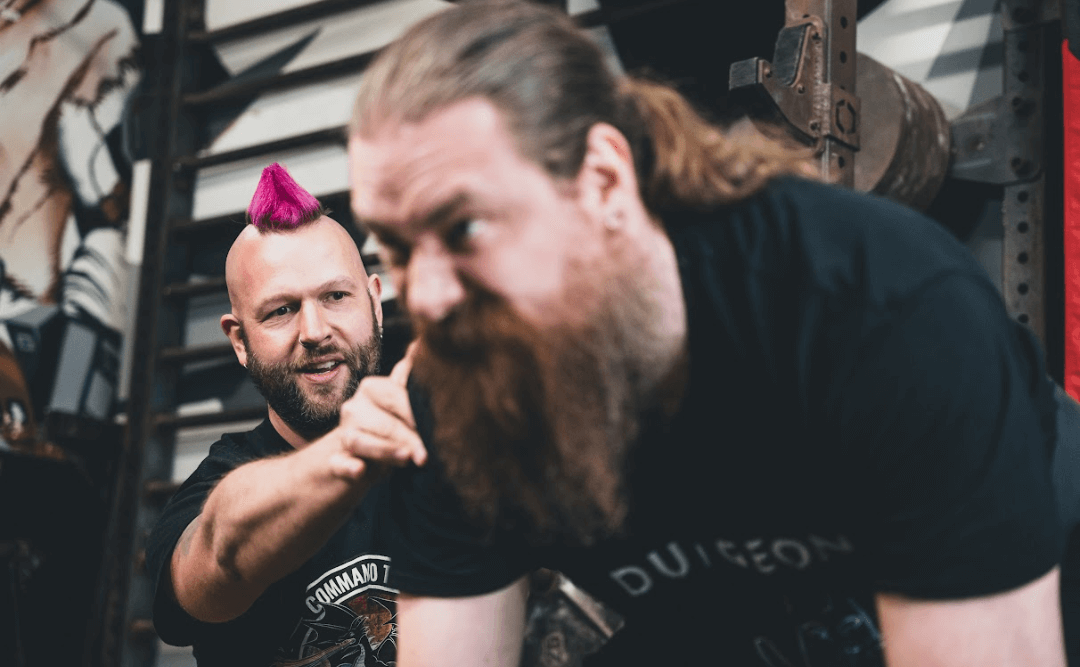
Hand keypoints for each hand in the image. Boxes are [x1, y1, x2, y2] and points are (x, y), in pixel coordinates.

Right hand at [329, 342, 426, 478]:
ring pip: (362, 442)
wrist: (354, 460)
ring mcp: (343, 436)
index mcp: (371, 390)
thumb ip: (408, 379)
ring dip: (385, 450)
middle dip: (408, 438)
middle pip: (384, 423)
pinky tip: (358, 469)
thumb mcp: (399, 404)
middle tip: (428, 454)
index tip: (438, 426)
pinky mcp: (336, 463)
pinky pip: (340, 463)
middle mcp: (354, 409)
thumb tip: (421, 343)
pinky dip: (349, 467)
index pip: (396, 397)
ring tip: (407, 458)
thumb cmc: (385, 428)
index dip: (415, 412)